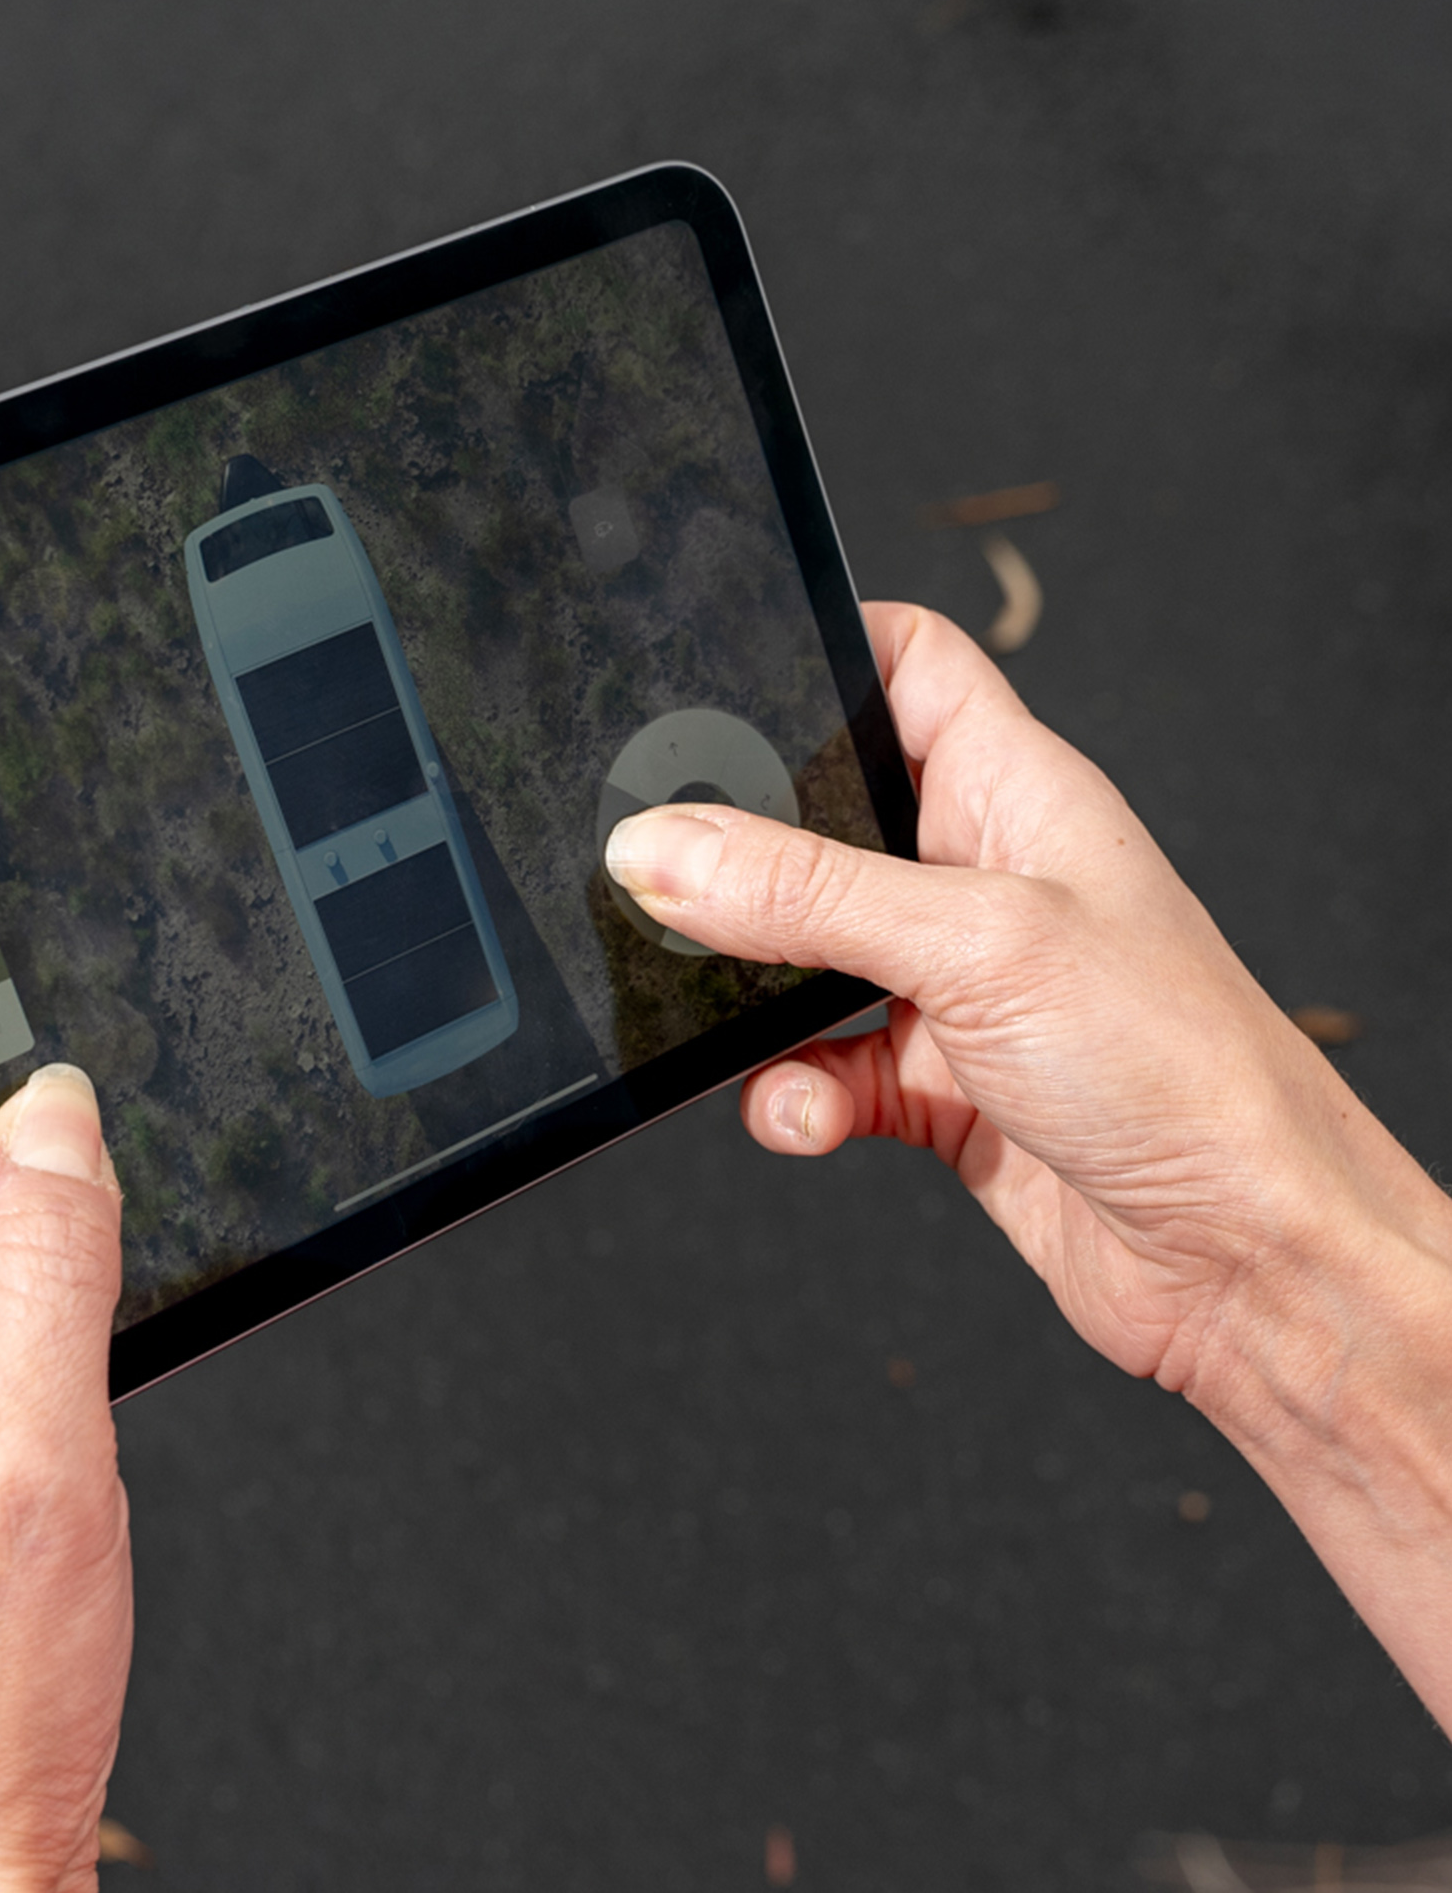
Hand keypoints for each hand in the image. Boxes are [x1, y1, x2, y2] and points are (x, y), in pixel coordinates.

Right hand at [603, 603, 1437, 1397]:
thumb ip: (805, 894)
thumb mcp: (975, 944)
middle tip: (673, 872)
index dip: (820, 651)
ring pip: (800, 957)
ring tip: (733, 1019)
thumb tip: (661, 850)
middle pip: (822, 818)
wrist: (1247, 1259)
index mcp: (1016, 791)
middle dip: (744, 851)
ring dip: (752, 998)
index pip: (908, 667)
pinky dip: (792, 1097)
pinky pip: (818, 1070)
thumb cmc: (1184, 1070)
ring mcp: (954, 985)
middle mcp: (980, 877)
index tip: (718, 673)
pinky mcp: (935, 1084)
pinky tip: (808, 1115)